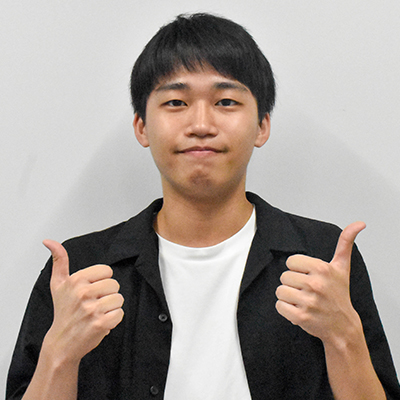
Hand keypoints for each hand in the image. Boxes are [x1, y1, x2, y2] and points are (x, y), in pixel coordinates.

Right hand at [42, 240, 123, 363]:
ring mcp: (92, 309)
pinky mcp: (100, 323)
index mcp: (76, 280)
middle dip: (107, 294)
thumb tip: (49, 241)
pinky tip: (101, 322)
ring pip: (119, 299)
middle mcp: (83, 293)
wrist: (61, 343)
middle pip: (115, 285)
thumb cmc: (63, 312)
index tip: (90, 291)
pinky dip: (114, 319)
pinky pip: (120, 314)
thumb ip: (59, 260)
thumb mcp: (58, 284)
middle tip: (93, 304)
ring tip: (97, 313)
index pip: (107, 271)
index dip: (101, 281)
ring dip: (111, 307)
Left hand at [275, 222, 365, 343]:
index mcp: (322, 269)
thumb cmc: (339, 294)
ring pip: (280, 291)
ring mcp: (308, 302)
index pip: (291, 261)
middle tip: (307, 290)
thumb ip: (345, 242)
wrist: (343, 326)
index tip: (309, 276)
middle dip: (293, 283)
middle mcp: (315, 284)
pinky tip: (299, 309)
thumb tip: (358, 223)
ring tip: (302, 299)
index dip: (298, 269)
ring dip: (288, 296)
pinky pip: (279, 306)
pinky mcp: (301, 317)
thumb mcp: (342, 267)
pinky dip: (286, 309)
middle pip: (284, 276)